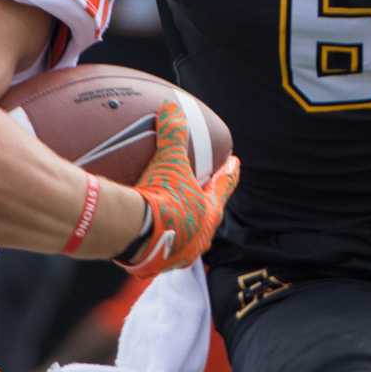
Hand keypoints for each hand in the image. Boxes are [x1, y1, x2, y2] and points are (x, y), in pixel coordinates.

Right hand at [118, 100, 241, 276]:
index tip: (235, 163)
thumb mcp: (169, 160)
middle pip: (207, 215)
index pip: (224, 187)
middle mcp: (200, 238)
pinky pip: (162, 248)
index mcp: (209, 213)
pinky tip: (147, 233)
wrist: (135, 234)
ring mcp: (181, 254)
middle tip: (203, 192)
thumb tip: (171, 107)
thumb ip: (172, 133)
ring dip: (183, 225)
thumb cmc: (160, 196)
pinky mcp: (158, 264)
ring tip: (174, 215)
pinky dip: (158, 238)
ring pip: (187, 236)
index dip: (229, 173)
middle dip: (206, 203)